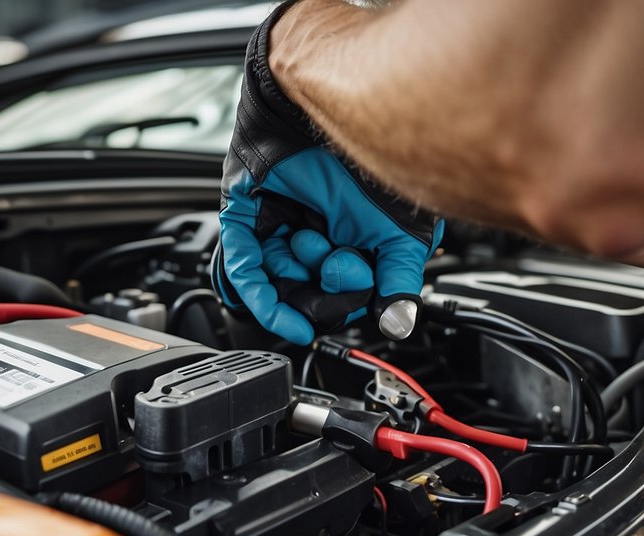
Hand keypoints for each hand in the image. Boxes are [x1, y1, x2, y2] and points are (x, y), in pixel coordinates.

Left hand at [211, 2, 442, 345]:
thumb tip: (396, 324)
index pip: (342, 296)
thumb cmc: (373, 154)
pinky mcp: (244, 214)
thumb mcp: (399, 233)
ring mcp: (277, 225)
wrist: (339, 103)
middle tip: (343, 262)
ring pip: (277, 284)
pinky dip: (259, 294)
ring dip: (301, 279)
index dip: (351, 299)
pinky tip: (278, 313)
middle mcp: (313, 235)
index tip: (364, 277)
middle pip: (308, 296)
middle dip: (328, 290)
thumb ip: (397, 281)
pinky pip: (243, 266)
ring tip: (317, 242)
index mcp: (348, 239)